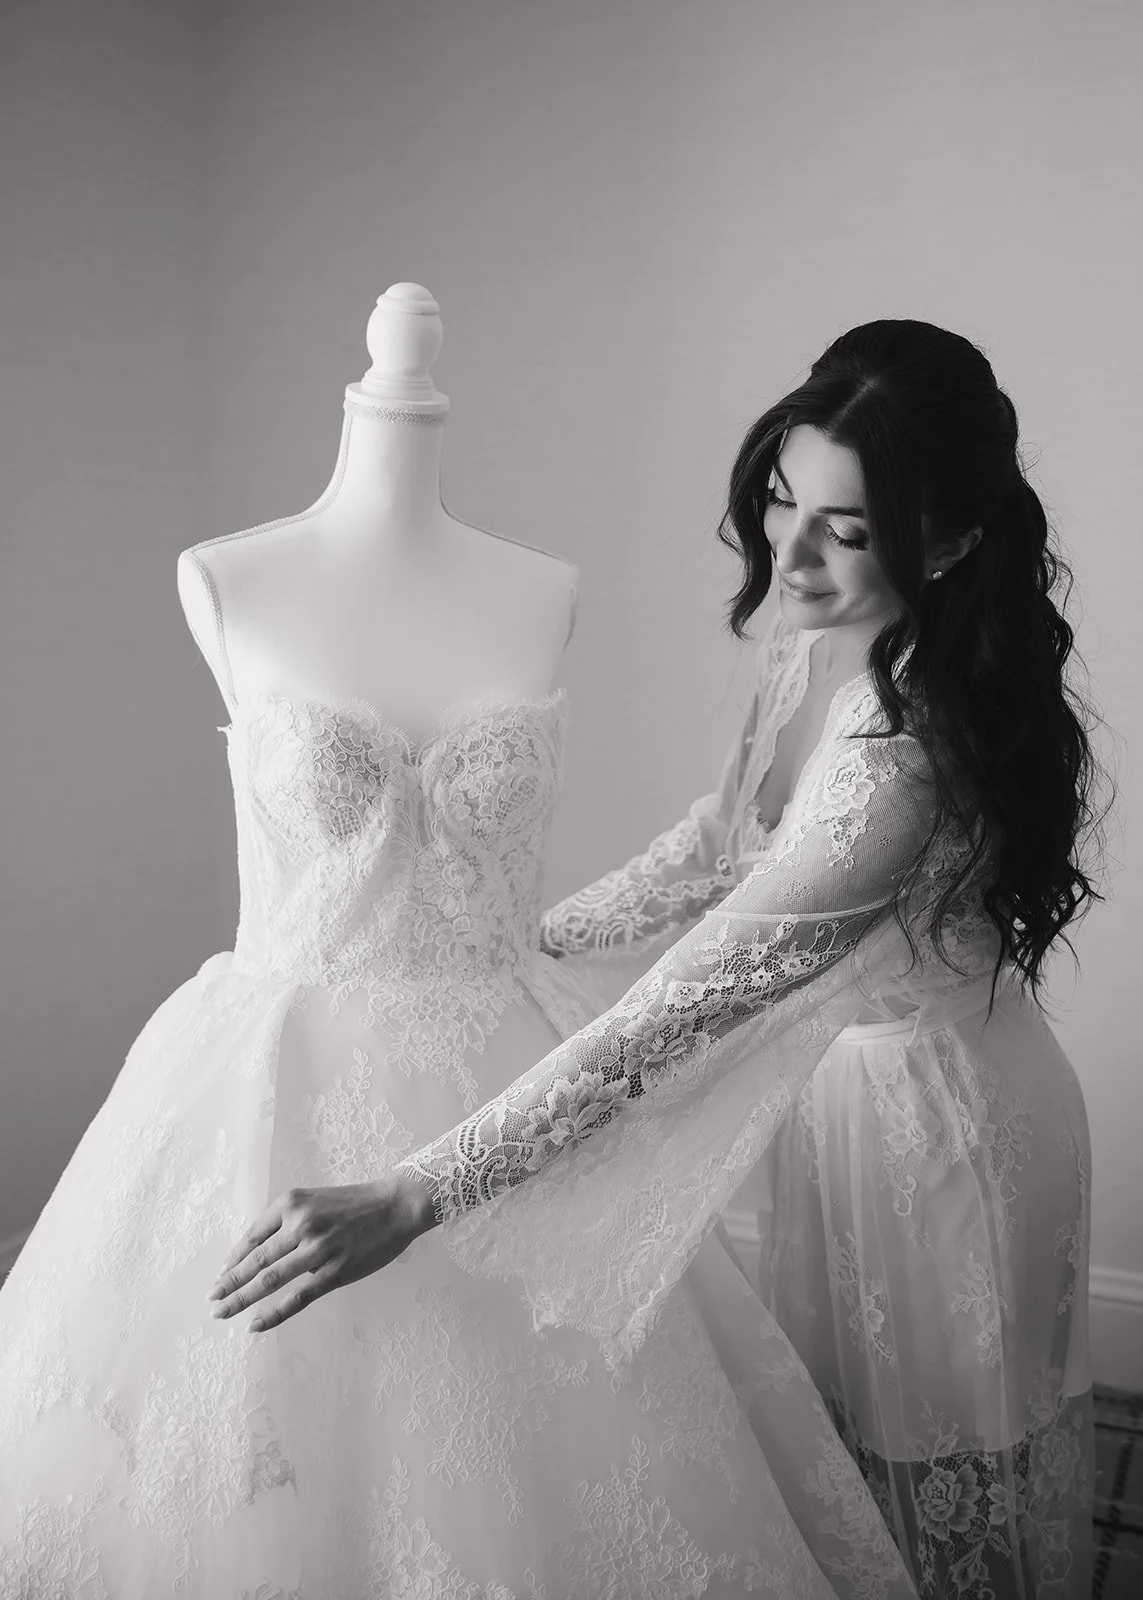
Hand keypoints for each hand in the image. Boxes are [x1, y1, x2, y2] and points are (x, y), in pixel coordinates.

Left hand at [207, 1173, 436, 1332]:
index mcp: (292, 1203)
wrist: (396, 1205)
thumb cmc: (355, 1203)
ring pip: (270, 1280)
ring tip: (223, 1311)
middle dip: (229, 1283)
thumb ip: (288, 1222)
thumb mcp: (314, 1200)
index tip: (220, 1276)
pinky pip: (297, 1298)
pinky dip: (273, 1314)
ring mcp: (318, 1250)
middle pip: (255, 1260)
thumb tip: (259, 1254)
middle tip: (212, 1298)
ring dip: (242, 1298)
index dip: (233, 1259)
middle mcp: (301, 1224)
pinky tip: (256, 1325)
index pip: (252, 1236)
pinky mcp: (335, 1271)